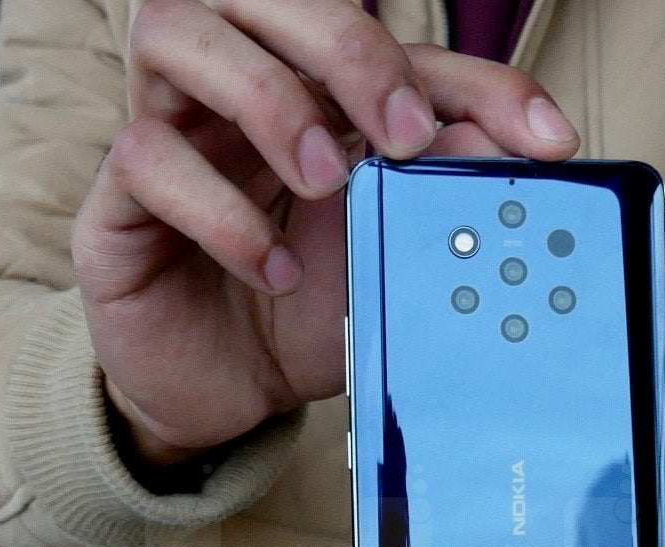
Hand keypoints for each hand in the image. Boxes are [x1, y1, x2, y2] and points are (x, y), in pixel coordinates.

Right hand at [73, 0, 581, 466]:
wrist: (228, 392)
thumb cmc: (304, 309)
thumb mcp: (388, 258)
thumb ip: (434, 199)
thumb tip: (502, 153)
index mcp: (316, 90)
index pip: (399, 47)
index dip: (478, 80)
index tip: (547, 140)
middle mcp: (238, 89)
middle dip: (349, 50)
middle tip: (405, 135)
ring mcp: (171, 131)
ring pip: (176, 31)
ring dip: (266, 97)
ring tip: (324, 182)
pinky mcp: (118, 198)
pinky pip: (146, 157)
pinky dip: (220, 210)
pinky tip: (269, 268)